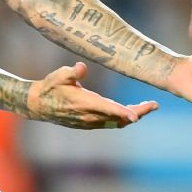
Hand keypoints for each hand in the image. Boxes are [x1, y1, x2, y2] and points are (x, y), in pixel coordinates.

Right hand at [27, 62, 157, 129]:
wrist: (38, 105)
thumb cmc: (50, 87)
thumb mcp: (58, 76)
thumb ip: (71, 72)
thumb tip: (81, 67)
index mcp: (83, 103)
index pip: (107, 109)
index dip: (123, 112)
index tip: (137, 115)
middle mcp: (88, 116)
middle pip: (118, 118)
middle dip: (138, 112)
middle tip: (154, 105)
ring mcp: (89, 122)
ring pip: (116, 122)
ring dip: (132, 116)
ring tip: (147, 108)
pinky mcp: (88, 124)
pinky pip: (110, 124)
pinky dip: (122, 119)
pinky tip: (130, 113)